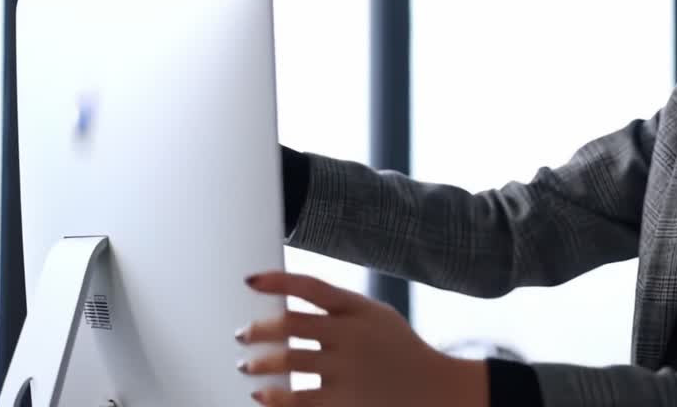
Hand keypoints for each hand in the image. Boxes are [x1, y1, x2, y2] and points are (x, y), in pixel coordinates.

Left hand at [239, 271, 488, 406]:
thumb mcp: (378, 316)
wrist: (433, 387)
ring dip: (259, 362)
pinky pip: (298, 399)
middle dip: (258, 329)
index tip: (251, 281)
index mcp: (359, 309)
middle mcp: (351, 336)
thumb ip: (342, 309)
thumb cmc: (399, 349)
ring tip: (247, 365)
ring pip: (288, 360)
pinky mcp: (343, 401)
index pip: (311, 287)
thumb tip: (290, 308)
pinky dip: (274, 396)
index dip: (278, 281)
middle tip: (243, 333)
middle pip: (291, 325)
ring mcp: (346, 369)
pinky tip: (260, 393)